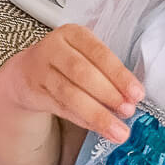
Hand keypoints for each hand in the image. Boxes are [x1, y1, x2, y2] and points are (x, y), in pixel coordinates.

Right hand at [1, 23, 143, 144]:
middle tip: (127, 111)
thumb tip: (131, 100)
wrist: (27, 72)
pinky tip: (98, 128)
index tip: (137, 94)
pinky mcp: (33, 91)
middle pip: (81, 72)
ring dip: (96, 114)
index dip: (119, 75)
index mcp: (73, 34)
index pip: (99, 53)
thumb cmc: (66, 63)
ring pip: (69, 93)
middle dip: (108, 94)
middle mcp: (54, 48)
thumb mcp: (85, 57)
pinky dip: (82, 120)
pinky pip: (60, 107)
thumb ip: (107, 74)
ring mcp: (40, 69)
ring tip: (118, 131)